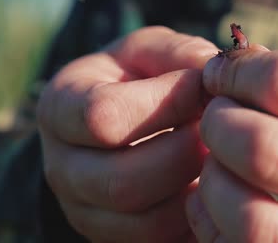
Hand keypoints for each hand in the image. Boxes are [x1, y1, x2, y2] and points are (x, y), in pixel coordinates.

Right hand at [37, 26, 216, 241]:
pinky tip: (206, 182)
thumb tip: (214, 74)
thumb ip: (176, 54)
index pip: (103, 116)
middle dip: (185, 154)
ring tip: (215, 156)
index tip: (201, 88)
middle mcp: (62, 167)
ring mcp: (85, 209)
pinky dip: (195, 215)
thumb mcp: (146, 52)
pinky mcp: (113, 235)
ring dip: (194, 187)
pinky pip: (162, 239)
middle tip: (216, 130)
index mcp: (61, 109)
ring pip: (147, 220)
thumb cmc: (132, 80)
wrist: (110, 123)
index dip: (165, 102)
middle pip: (124, 181)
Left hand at [186, 49, 277, 241]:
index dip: (240, 72)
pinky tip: (222, 206)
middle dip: (219, 124)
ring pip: (252, 220)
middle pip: (262, 150)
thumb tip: (242, 66)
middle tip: (218, 116)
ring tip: (219, 165)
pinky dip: (219, 230)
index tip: (223, 74)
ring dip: (215, 185)